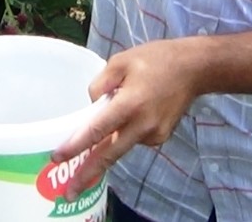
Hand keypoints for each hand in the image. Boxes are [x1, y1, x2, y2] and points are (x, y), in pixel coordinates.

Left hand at [51, 39, 204, 199]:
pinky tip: (130, 116)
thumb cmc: (155, 60)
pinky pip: (133, 139)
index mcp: (130, 103)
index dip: (76, 145)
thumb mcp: (120, 62)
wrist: (194, 69)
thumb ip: (99, 85)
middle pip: (109, 154)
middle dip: (88, 174)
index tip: (57, 157)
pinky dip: (124, 134)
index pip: (97, 130)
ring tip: (92, 156)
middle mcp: (142, 124)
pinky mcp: (160, 137)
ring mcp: (153, 134)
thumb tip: (91, 107)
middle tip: (69, 192)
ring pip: (120, 147)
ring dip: (104, 152)